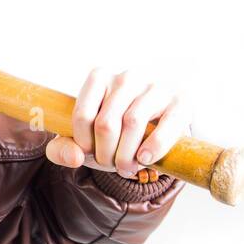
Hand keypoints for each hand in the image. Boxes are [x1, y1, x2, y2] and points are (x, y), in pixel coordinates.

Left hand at [44, 68, 193, 179]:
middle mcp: (127, 77)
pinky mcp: (180, 100)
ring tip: (127, 167)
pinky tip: (146, 159)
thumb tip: (75, 158)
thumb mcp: (84, 139)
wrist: (154, 128)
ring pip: (132, 123)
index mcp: (99, 78)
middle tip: (111, 165)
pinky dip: (153, 146)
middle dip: (106, 154)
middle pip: (106, 123)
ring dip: (127, 155)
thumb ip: (63, 149)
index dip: (84, 143)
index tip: (90, 154)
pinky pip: (165, 125)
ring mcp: (155, 86)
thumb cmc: (112, 134)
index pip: (83, 115)